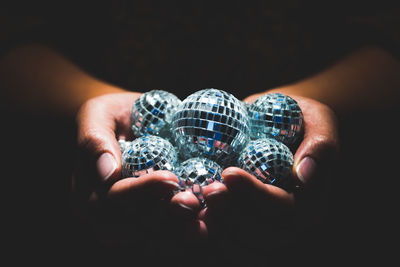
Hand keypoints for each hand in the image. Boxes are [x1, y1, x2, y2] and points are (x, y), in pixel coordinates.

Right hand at [72, 92, 205, 245]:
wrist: (131, 125)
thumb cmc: (112, 117)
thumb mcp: (97, 115)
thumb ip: (94, 141)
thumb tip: (107, 172)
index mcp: (89, 195)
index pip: (113, 202)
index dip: (142, 192)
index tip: (170, 178)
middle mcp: (111, 218)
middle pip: (138, 227)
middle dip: (169, 217)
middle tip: (195, 202)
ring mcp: (137, 223)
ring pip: (160, 234)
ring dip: (187, 225)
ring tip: (211, 209)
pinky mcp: (161, 219)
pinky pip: (178, 228)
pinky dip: (198, 222)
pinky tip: (215, 211)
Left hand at [199, 94, 338, 251]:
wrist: (276, 130)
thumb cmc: (298, 122)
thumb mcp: (318, 122)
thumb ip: (320, 146)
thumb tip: (303, 175)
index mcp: (309, 203)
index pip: (284, 209)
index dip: (255, 195)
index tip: (229, 173)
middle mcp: (287, 224)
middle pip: (260, 235)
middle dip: (230, 216)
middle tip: (205, 190)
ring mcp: (262, 229)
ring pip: (238, 244)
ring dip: (212, 227)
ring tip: (189, 203)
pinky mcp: (239, 226)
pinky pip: (220, 239)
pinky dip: (200, 230)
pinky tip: (183, 211)